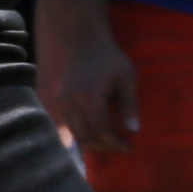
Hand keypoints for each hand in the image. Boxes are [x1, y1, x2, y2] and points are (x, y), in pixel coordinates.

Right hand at [34, 19, 137, 154]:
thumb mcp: (126, 78)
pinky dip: (81, 136)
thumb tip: (133, 131)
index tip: (128, 148)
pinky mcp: (58, 103)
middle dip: (105, 146)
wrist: (82, 43)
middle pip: (86, 136)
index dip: (115, 142)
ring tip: (109, 143)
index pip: (101, 129)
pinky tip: (95, 136)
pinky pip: (67, 127)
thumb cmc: (108, 59)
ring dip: (93, 143)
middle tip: (120, 148)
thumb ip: (129, 104)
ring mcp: (62, 103)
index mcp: (90, 96)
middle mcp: (72, 102)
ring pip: (75, 134)